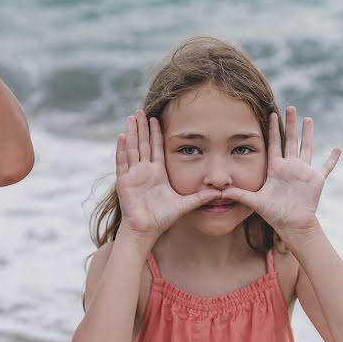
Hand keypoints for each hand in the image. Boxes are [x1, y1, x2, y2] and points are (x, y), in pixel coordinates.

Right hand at [115, 110, 221, 243]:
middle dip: (142, 127)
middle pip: (143, 144)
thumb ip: (201, 197)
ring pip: (132, 148)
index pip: (156, 148)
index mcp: (157, 173)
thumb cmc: (163, 219)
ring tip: (131, 117)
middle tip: (141, 111)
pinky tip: (122, 135)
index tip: (156, 118)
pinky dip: (122, 149)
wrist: (146, 231)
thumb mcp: (185, 204)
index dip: (155, 134)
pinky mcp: (124, 181)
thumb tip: (221, 193)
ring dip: (132, 132)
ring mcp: (133, 175)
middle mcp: (144, 171)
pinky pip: (122, 162)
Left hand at [222, 107, 341, 242]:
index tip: (271, 113)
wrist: (292, 224)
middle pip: (291, 140)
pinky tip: (338, 148)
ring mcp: (304, 172)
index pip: (274, 143)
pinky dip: (333, 158)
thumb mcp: (255, 201)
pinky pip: (326, 166)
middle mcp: (290, 167)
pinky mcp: (316, 179)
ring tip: (308, 119)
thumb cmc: (273, 213)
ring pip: (307, 147)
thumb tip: (220, 192)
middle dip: (291, 124)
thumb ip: (240, 194)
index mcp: (276, 168)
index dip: (273, 129)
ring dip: (308, 134)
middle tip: (291, 108)